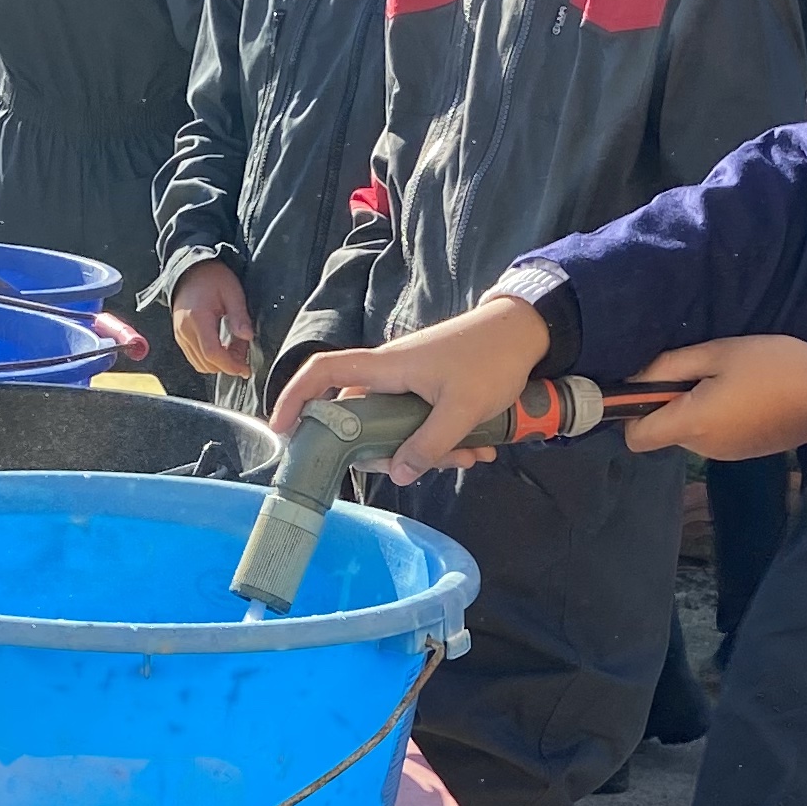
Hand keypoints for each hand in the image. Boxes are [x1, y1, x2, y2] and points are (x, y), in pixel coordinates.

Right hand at [170, 263, 254, 377]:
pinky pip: (195, 357)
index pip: (212, 353)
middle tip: (244, 353)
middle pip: (206, 363)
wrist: (190, 271)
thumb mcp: (232, 292)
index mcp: (198, 318)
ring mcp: (180, 335)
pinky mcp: (180, 337)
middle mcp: (184, 330)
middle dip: (228, 364)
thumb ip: (240, 316)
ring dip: (219, 363)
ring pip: (200, 364)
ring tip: (234, 349)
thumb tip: (247, 337)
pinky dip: (210, 359)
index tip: (245, 369)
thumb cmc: (212, 278)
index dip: (230, 365)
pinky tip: (223, 346)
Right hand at [267, 295, 552, 481]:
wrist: (524, 331)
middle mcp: (388, 374)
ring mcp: (408, 383)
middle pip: (360, 420)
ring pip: (395, 428)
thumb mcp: (462, 409)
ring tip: (471, 456)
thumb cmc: (490, 359)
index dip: (295, 398)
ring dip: (428, 451)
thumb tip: (399, 474)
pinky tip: (479, 448)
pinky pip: (420, 423)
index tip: (282, 431)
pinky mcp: (428, 389)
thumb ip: (429, 444)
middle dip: (389, 454)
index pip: (322, 373)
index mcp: (385, 368)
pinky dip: (443, 441)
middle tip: (424, 469)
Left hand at [621, 336, 806, 460]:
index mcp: (692, 423)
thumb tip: (637, 379)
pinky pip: (713, 434)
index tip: (647, 387)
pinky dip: (717, 416)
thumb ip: (672, 365)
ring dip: (697, 407)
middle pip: (664, 430)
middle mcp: (702, 447)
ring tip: (729, 378)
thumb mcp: (720, 352)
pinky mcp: (742, 452)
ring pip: (690, 431)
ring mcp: (723, 454)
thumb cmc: (774, 367)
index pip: (635, 438)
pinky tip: (745, 394)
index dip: (632, 413)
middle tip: (702, 369)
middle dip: (671, 402)